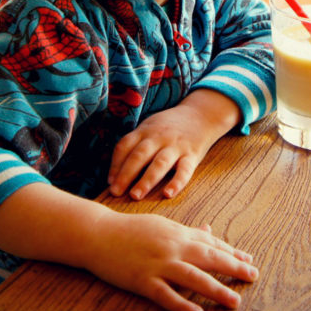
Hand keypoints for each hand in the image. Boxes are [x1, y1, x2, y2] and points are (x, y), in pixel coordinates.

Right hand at [87, 211, 257, 310]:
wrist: (99, 234)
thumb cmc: (131, 229)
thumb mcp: (162, 225)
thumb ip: (187, 230)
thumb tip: (209, 230)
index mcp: (177, 233)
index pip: (210, 243)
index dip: (231, 252)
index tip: (249, 260)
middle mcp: (171, 247)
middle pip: (208, 258)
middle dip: (233, 267)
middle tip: (253, 276)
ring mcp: (157, 264)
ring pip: (192, 277)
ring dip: (216, 289)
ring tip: (234, 300)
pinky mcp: (142, 280)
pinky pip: (165, 295)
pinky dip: (182, 304)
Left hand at [108, 90, 240, 199]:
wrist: (200, 115)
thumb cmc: (168, 127)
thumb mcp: (149, 127)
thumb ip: (135, 144)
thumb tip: (115, 171)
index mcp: (145, 131)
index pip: (125, 146)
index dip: (115, 164)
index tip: (109, 181)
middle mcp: (159, 137)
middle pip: (139, 155)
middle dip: (126, 174)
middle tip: (115, 192)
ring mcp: (176, 145)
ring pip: (159, 163)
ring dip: (146, 180)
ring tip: (135, 195)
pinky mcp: (192, 154)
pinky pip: (184, 170)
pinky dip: (176, 182)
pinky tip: (168, 194)